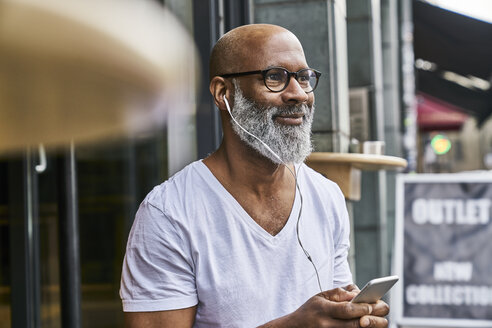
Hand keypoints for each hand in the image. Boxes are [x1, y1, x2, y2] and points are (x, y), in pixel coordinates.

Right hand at [260, 287, 388, 327]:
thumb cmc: (310, 310)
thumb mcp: (320, 296)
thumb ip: (339, 293)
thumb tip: (357, 293)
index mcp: (324, 310)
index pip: (348, 310)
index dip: (363, 308)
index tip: (373, 304)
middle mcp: (328, 325)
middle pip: (358, 325)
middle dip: (375, 320)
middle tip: (382, 312)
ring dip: (372, 326)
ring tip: (377, 319)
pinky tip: (367, 323)